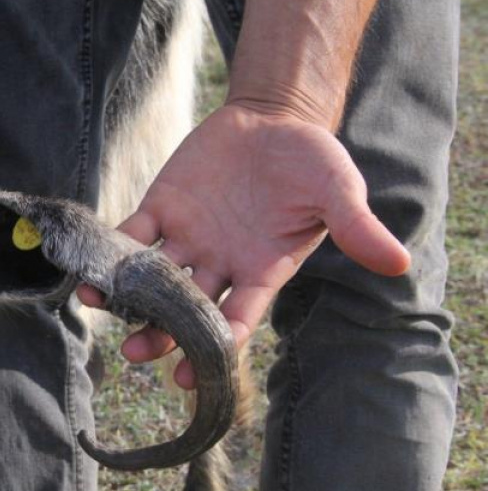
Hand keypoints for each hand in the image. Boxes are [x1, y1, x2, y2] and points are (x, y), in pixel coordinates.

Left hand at [77, 102, 409, 387]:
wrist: (275, 117)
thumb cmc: (312, 160)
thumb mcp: (338, 192)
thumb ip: (356, 227)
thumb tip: (399, 261)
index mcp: (262, 273)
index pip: (237, 321)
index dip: (216, 347)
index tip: (194, 373)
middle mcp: (219, 266)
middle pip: (185, 311)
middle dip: (161, 333)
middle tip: (137, 352)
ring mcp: (187, 240)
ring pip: (151, 280)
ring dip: (125, 296)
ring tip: (97, 305)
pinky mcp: (161, 210)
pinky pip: (131, 236)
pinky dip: (111, 250)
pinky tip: (90, 264)